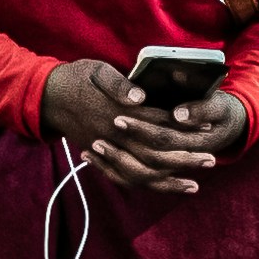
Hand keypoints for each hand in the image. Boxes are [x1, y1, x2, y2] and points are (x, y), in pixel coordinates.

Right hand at [41, 61, 250, 194]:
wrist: (49, 97)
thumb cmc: (77, 79)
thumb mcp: (97, 71)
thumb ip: (118, 83)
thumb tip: (140, 97)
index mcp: (116, 114)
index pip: (156, 123)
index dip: (182, 127)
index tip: (206, 129)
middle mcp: (112, 138)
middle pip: (154, 155)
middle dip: (183, 160)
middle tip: (210, 161)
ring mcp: (107, 151)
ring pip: (141, 174)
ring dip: (169, 180)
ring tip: (194, 183)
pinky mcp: (103, 157)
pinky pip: (126, 179)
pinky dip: (147, 186)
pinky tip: (166, 188)